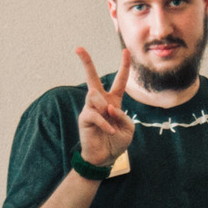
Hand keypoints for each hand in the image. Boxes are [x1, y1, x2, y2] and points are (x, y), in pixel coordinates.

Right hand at [74, 46, 135, 170]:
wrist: (105, 158)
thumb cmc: (116, 142)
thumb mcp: (128, 129)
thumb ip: (123, 115)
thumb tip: (109, 108)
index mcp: (114, 101)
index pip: (119, 81)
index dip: (124, 66)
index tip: (125, 50)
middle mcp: (101, 102)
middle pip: (92, 78)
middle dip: (86, 62)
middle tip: (78, 48)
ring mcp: (91, 109)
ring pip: (94, 95)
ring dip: (104, 105)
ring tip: (109, 116)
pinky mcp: (84, 118)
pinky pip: (93, 114)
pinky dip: (104, 122)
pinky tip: (109, 130)